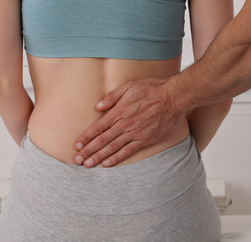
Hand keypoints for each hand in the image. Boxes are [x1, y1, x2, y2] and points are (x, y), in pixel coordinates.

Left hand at [72, 76, 186, 167]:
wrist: (173, 97)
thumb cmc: (152, 89)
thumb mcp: (129, 86)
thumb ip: (112, 96)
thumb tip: (98, 106)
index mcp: (119, 111)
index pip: (98, 127)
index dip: (86, 137)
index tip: (76, 145)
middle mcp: (125, 124)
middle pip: (102, 140)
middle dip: (88, 151)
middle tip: (77, 160)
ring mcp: (135, 133)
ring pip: (112, 148)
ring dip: (98, 157)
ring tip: (87, 164)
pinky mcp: (145, 139)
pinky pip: (128, 151)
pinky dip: (116, 158)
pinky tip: (107, 164)